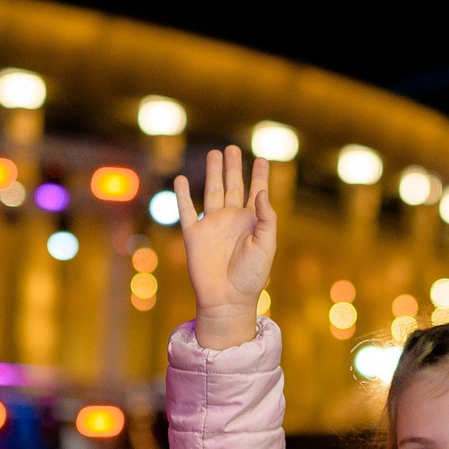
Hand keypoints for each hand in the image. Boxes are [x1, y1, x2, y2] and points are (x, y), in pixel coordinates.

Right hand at [177, 146, 276, 350]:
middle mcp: (232, 219)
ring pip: (212, 192)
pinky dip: (182, 195)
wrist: (228, 299)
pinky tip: (182, 180)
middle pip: (232, 186)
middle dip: (232, 167)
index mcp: (251, 222)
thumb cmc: (252, 276)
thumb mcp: (266, 246)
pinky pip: (186, 210)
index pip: (257, 192)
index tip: (262, 158)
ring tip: (214, 153)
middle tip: (232, 148)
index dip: (259, 175)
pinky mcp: (194, 234)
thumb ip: (266, 219)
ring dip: (213, 173)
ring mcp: (212, 225)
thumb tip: (261, 194)